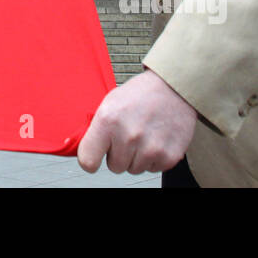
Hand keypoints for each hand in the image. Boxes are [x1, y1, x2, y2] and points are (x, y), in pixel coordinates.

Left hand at [77, 70, 196, 174]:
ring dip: (137, 156)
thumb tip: (84, 150)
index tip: (96, 155)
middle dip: (119, 154)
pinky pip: (152, 169)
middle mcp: (128, 136)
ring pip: (134, 169)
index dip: (91, 160)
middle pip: (115, 167)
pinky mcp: (169, 156)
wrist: (173, 88)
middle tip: (129, 134)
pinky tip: (156, 138)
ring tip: (144, 133)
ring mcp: (150, 148)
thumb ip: (97, 128)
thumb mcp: (110, 102)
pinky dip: (154, 158)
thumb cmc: (140, 94)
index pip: (88, 161)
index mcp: (108, 121)